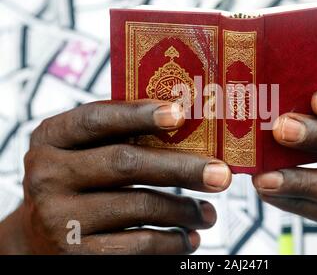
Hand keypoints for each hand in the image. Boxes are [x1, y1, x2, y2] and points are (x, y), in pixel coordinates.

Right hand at [0, 100, 230, 253]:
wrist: (43, 235)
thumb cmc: (81, 181)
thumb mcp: (86, 151)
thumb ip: (121, 134)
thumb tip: (186, 121)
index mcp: (51, 138)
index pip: (98, 119)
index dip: (140, 114)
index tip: (181, 113)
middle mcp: (47, 174)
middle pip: (126, 163)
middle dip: (182, 168)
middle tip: (221, 173)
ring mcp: (58, 217)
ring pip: (140, 205)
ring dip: (184, 209)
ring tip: (209, 213)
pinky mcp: (75, 254)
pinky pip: (139, 244)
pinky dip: (172, 241)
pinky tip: (189, 238)